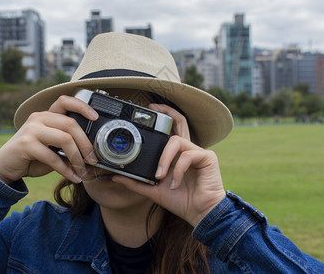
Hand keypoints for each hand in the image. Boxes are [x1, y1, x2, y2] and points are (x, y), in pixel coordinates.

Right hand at [0, 95, 98, 183]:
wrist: (4, 167)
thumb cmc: (31, 157)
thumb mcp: (52, 149)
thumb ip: (68, 146)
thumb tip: (91, 154)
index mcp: (46, 116)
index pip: (65, 101)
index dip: (82, 106)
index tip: (96, 118)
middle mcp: (38, 118)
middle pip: (71, 124)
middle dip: (86, 143)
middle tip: (92, 159)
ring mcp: (31, 130)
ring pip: (65, 139)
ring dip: (77, 158)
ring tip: (82, 170)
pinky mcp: (26, 144)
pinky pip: (53, 157)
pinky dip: (66, 170)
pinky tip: (73, 177)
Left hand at [111, 104, 225, 226]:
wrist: (198, 214)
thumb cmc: (180, 201)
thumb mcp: (152, 190)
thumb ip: (136, 182)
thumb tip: (115, 177)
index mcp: (175, 155)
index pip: (169, 130)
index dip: (162, 117)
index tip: (149, 110)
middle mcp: (186, 149)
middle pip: (180, 121)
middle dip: (166, 111)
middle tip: (152, 108)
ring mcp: (198, 152)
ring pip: (177, 141)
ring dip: (164, 159)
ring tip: (159, 176)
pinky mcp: (207, 157)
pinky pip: (188, 155)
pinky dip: (177, 170)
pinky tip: (175, 184)